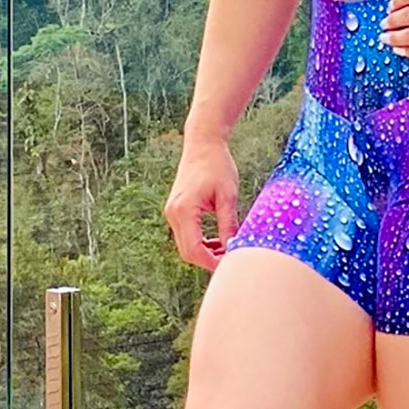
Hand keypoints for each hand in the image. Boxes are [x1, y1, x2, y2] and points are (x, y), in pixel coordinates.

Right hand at [163, 134, 239, 270]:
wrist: (203, 143)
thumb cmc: (217, 164)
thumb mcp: (228, 196)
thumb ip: (229, 224)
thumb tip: (235, 249)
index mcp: (184, 210)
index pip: (194, 250)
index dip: (212, 263)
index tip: (231, 264)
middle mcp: (173, 213)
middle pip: (187, 252)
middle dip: (209, 260)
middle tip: (232, 260)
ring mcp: (172, 212)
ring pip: (186, 245)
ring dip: (205, 252)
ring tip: (228, 249)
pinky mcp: (177, 210)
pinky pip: (186, 235)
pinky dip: (200, 242)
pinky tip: (218, 240)